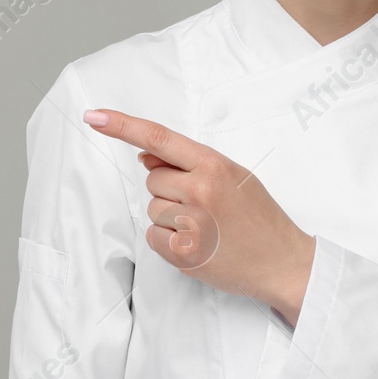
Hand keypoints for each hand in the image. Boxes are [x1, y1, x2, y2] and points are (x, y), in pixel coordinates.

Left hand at [82, 108, 316, 325]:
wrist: (283, 262)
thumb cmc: (258, 217)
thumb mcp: (233, 176)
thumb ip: (189, 164)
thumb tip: (144, 156)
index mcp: (213, 165)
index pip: (158, 138)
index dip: (122, 125)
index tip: (94, 116)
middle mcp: (199, 189)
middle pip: (152, 179)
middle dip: (169, 190)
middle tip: (205, 205)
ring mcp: (190, 222)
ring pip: (152, 208)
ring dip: (171, 217)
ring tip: (207, 226)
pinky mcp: (182, 252)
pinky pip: (153, 236)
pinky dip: (168, 242)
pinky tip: (198, 244)